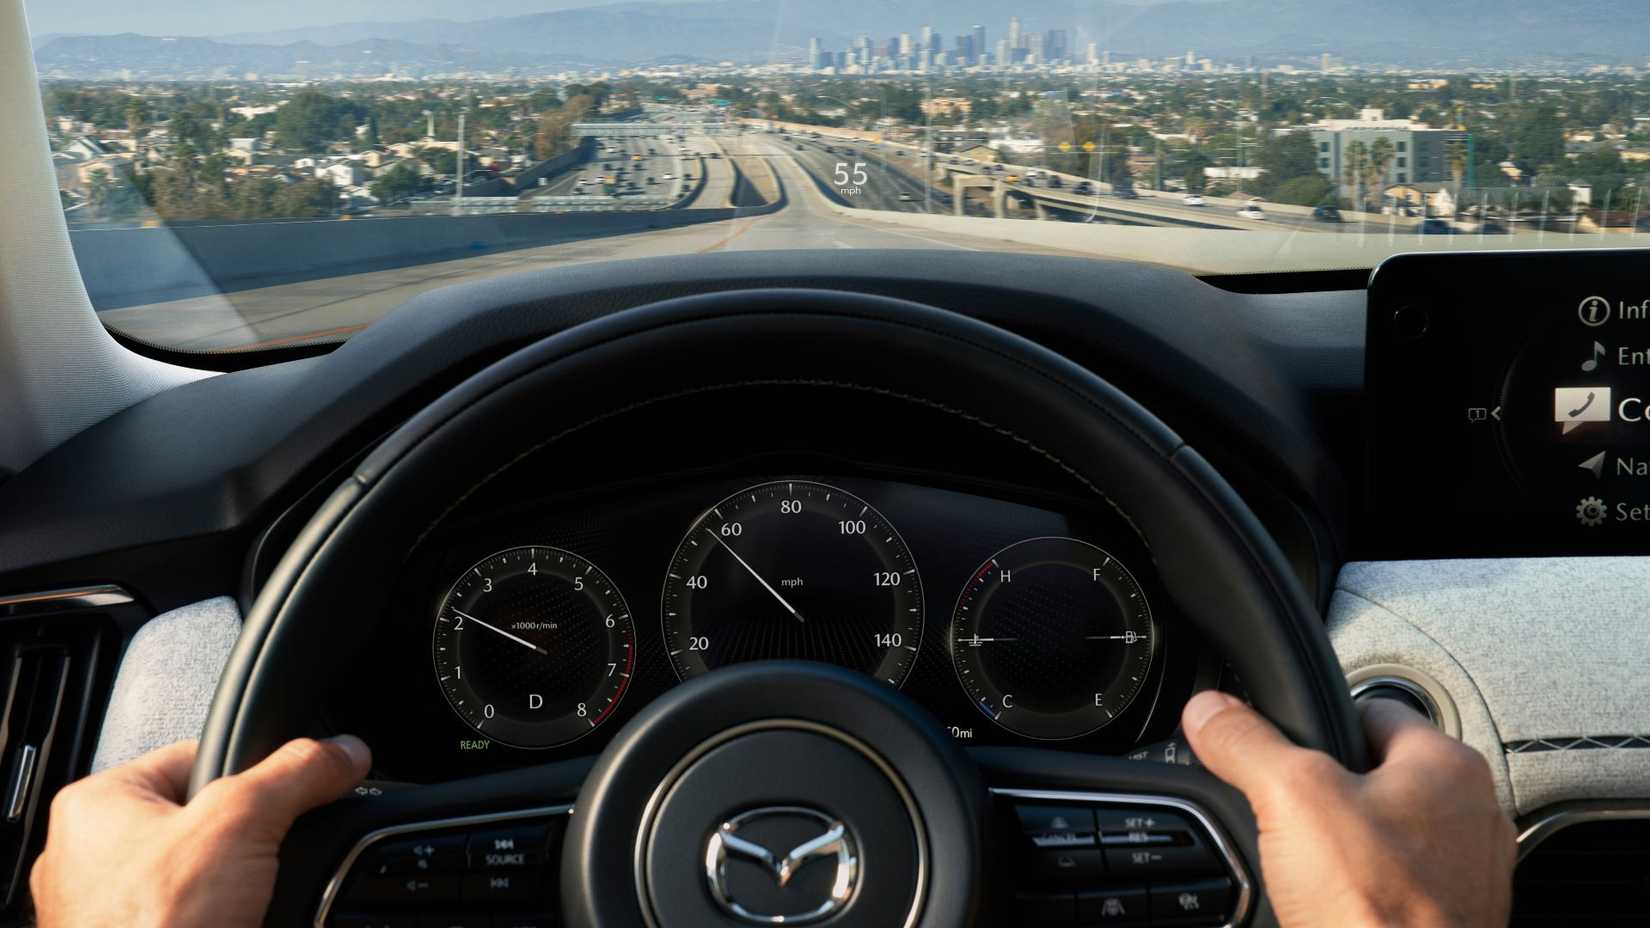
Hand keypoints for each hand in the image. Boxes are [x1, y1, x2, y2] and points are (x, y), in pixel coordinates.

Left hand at [30, 736, 370, 927]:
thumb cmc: (153, 927)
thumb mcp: (241, 823)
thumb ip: (296, 774)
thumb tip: (343, 752)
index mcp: (96, 804)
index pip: (195, 757)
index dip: (248, 772)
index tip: (280, 791)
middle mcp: (91, 856)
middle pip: (205, 818)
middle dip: (245, 839)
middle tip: (260, 858)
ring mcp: (112, 909)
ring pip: (206, 873)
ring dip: (239, 885)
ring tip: (248, 900)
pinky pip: (200, 914)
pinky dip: (227, 917)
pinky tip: (241, 922)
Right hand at [1182, 691, 1513, 927]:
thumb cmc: (1377, 909)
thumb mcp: (1289, 798)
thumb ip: (1246, 743)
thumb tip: (1209, 712)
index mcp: (1450, 766)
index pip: (1371, 709)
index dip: (1316, 728)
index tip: (1286, 756)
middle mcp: (1473, 815)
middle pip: (1376, 776)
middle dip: (1329, 796)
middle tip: (1294, 822)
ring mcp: (1469, 874)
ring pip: (1387, 834)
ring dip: (1348, 847)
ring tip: (1314, 870)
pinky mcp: (1451, 919)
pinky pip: (1397, 886)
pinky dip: (1364, 891)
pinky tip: (1336, 905)